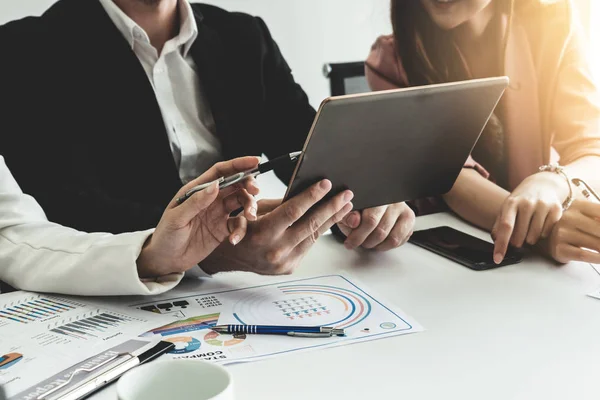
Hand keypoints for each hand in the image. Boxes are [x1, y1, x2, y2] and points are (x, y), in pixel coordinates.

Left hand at [136, 157, 260, 277]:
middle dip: (249, 185)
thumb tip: (215, 185)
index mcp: (197, 190)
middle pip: (235, 185)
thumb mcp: (177, 218)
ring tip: (250, 217)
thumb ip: (196, 201)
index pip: (221, 172)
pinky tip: (234, 240)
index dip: (238, 164)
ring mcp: (218, 214)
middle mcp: (210, 199)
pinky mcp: (222, 230)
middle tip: (256, 191)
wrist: (165, 260)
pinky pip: (238, 225)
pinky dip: (241, 231)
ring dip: (250, 207)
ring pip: (241, 202)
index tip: (255, 161)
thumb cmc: (165, 236)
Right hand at [201, 180, 353, 274]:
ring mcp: (283, 262)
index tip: (326, 184)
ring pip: (313, 236)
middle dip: (331, 207)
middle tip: (346, 193)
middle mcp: (274, 250)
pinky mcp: (289, 268)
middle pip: (310, 224)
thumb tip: (306, 190)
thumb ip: (279, 204)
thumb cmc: (239, 228)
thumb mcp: (253, 210)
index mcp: (262, 233)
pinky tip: (330, 220)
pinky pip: (308, 246)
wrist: (228, 258)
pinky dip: (320, 231)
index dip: (312, 196)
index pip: (293, 211)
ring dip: (331, 219)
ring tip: (345, 205)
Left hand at [337, 202, 414, 250]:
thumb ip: (347, 216)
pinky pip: (400, 240)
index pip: (370, 220)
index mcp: (375, 195)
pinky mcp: (409, 219)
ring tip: (368, 242)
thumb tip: (354, 221)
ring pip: (392, 238)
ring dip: (377, 245)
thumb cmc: (357, 207)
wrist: (371, 202)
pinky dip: (387, 245)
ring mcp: (403, 210)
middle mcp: (392, 201)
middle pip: (381, 231)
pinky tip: (379, 241)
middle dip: (366, 242)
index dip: (358, 235)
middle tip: (359, 242)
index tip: (350, 243)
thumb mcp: (346, 211)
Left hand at [492, 172, 568, 263]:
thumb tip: (496, 242)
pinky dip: (542, 234)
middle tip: (517, 237)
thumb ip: (499, 226)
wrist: (542, 184)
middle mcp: (527, 203)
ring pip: (534, 237)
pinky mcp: (556, 209)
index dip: (501, 245)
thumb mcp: (506, 209)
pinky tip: (540, 224)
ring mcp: (543, 205)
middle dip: (516, 242)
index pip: (506, 227)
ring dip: (529, 239)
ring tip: (529, 229)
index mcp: (511, 203)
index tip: (497, 259)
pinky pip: (547, 233)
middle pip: (520, 236)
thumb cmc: (521, 200)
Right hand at [546, 200, 599, 263]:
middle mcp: (568, 217)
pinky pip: (584, 254)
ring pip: (594, 243)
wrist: (551, 239)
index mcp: (578, 205)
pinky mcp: (560, 248)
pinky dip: (598, 258)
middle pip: (599, 229)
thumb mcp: (588, 216)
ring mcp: (561, 233)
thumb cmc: (576, 228)